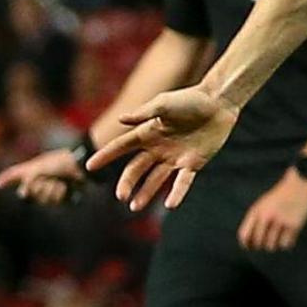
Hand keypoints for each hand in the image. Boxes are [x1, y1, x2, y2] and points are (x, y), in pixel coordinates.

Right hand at [0, 147, 84, 205]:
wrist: (80, 164)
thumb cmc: (58, 162)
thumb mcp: (38, 169)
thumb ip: (27, 180)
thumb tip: (23, 193)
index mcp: (32, 168)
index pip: (15, 173)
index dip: (7, 178)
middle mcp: (39, 177)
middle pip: (28, 194)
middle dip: (37, 189)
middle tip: (46, 180)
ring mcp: (50, 185)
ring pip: (43, 199)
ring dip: (50, 191)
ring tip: (58, 182)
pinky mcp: (62, 193)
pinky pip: (55, 202)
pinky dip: (60, 194)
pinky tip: (65, 187)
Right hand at [85, 86, 240, 210]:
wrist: (218, 103)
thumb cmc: (189, 99)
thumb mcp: (163, 104)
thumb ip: (143, 114)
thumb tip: (120, 120)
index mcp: (147, 133)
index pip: (121, 147)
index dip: (106, 156)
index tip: (89, 167)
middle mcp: (158, 148)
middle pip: (136, 168)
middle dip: (127, 182)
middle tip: (120, 196)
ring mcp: (174, 157)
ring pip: (155, 179)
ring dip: (146, 193)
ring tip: (135, 207)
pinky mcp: (192, 163)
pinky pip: (183, 182)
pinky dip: (176, 193)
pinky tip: (170, 205)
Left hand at [238, 172, 306, 252]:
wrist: (300, 184)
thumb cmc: (279, 197)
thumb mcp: (262, 204)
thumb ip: (255, 220)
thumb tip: (249, 243)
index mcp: (256, 210)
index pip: (244, 235)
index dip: (246, 244)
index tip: (250, 247)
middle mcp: (267, 216)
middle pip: (258, 242)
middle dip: (261, 245)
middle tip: (267, 242)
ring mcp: (281, 220)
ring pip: (271, 246)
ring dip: (274, 245)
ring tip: (278, 239)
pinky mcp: (294, 224)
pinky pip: (285, 244)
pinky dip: (286, 244)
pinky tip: (289, 237)